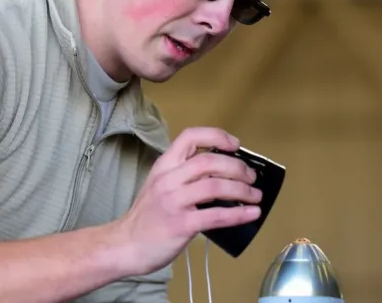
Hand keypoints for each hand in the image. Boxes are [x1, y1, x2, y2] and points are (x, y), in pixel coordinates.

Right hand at [113, 127, 261, 275]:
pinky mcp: (181, 224)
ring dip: (242, 190)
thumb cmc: (147, 217)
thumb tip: (223, 173)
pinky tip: (252, 214)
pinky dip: (239, 214)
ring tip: (255, 195)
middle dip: (237, 167)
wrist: (126, 245)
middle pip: (209, 161)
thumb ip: (185, 175)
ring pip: (215, 186)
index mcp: (164, 166)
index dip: (217, 136)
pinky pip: (216, 215)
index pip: (190, 137)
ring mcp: (174, 201)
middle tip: (251, 177)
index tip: (235, 144)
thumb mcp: (160, 185)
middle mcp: (169, 179)